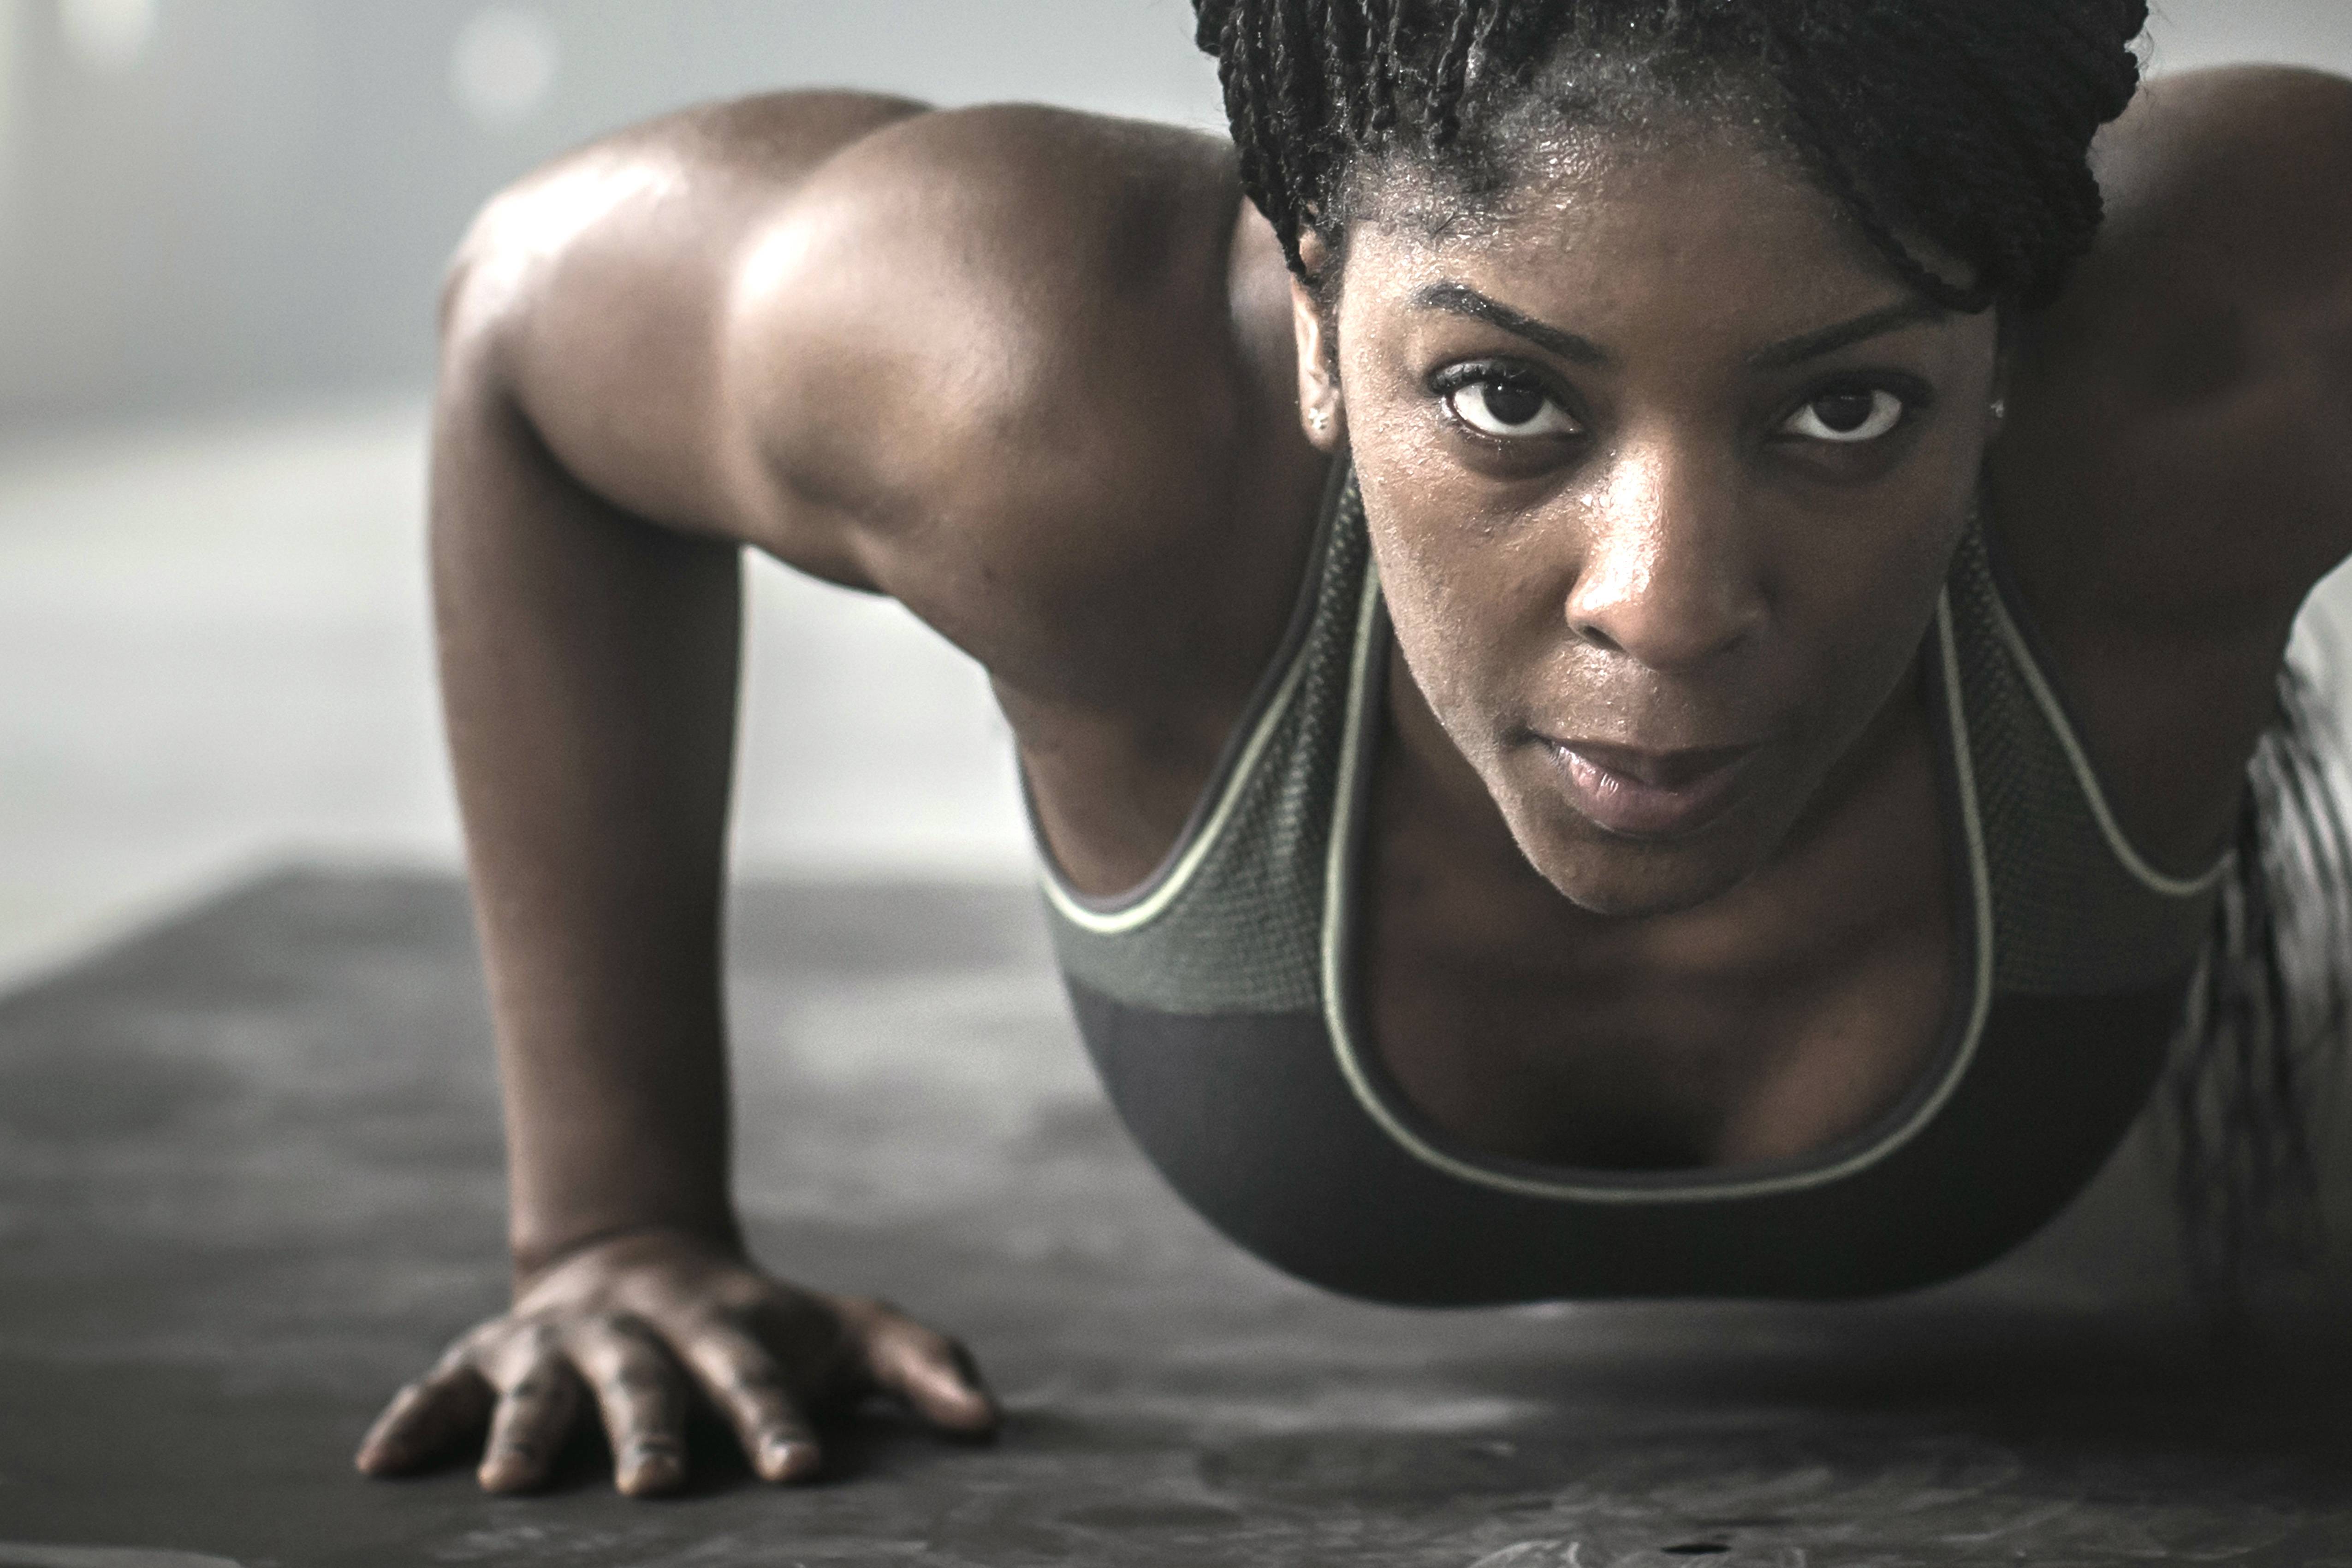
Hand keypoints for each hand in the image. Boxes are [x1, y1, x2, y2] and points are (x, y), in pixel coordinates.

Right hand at [353, 1229, 996, 1496]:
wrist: (643, 1258)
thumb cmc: (761, 1326)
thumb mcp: (847, 1334)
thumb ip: (921, 1367)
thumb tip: (992, 1425)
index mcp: (724, 1332)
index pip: (759, 1381)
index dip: (778, 1424)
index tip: (802, 1471)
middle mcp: (637, 1334)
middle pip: (646, 1384)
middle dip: (650, 1431)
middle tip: (656, 1486)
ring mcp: (557, 1343)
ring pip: (540, 1387)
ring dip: (523, 1432)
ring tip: (505, 1486)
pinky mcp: (489, 1355)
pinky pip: (441, 1387)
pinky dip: (411, 1420)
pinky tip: (379, 1464)